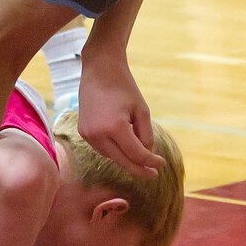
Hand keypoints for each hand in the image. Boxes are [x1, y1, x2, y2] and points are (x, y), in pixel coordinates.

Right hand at [77, 56, 164, 175]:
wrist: (99, 70)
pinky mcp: (83, 132)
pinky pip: (102, 148)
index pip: (136, 154)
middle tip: (153, 175)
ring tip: (140, 157)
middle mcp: (98, 135)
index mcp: (115, 128)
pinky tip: (124, 147)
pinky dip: (114, 150)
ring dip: (126, 158)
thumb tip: (146, 155)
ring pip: (111, 156)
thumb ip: (146, 135)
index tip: (162, 164)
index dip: (151, 162)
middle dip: (139, 169)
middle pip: (122, 161)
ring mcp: (88, 135)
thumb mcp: (142, 110)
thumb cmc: (124, 87)